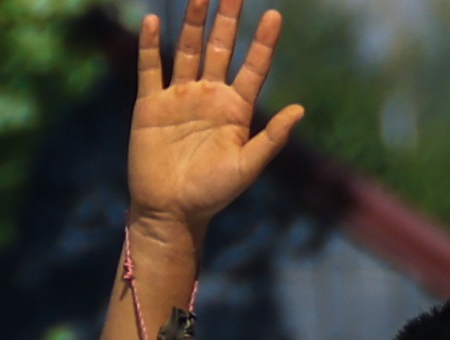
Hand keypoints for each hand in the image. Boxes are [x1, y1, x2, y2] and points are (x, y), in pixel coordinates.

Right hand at [128, 0, 303, 237]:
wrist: (171, 210)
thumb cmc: (213, 194)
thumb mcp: (248, 166)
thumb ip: (272, 138)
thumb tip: (300, 109)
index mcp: (236, 111)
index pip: (253, 68)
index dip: (264, 42)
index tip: (275, 15)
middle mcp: (209, 97)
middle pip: (220, 49)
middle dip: (228, 20)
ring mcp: (179, 98)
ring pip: (187, 51)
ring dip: (193, 23)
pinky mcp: (150, 104)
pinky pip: (150, 68)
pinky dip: (149, 45)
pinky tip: (151, 20)